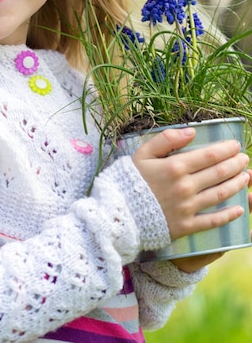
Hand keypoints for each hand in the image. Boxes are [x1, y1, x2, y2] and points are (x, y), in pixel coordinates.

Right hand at [132, 127, 249, 242]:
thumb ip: (166, 139)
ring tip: (247, 176)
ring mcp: (187, 208)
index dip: (226, 149)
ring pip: (220, 194)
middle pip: (218, 173)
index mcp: (175, 167)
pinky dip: (228, 215)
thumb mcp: (142, 153)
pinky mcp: (186, 226)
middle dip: (236, 164)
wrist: (119, 213)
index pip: (209, 155)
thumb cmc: (129, 180)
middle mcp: (185, 187)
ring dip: (237, 184)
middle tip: (245, 158)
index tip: (236, 145)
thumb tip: (191, 132)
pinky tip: (239, 208)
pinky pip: (212, 220)